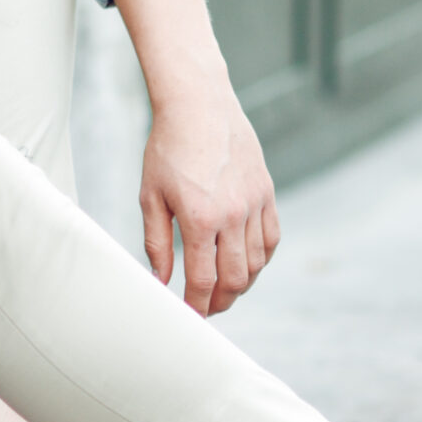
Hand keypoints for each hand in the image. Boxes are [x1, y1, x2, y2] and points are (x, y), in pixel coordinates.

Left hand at [113, 0, 281, 315]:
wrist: (199, 105)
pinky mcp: (266, 192)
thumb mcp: (150, 195)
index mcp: (199, 217)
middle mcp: (233, 214)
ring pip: (257, 263)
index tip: (190, 317)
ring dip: (241, 283)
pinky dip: (261, 259)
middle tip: (207, 309)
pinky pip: (272, 238)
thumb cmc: (167, 148)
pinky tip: (245, 264)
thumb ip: (157, 243)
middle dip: (220, 302)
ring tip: (224, 290)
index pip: (203, 279)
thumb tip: (161, 282)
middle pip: (235, 278)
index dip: (197, 306)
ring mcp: (254, 203)